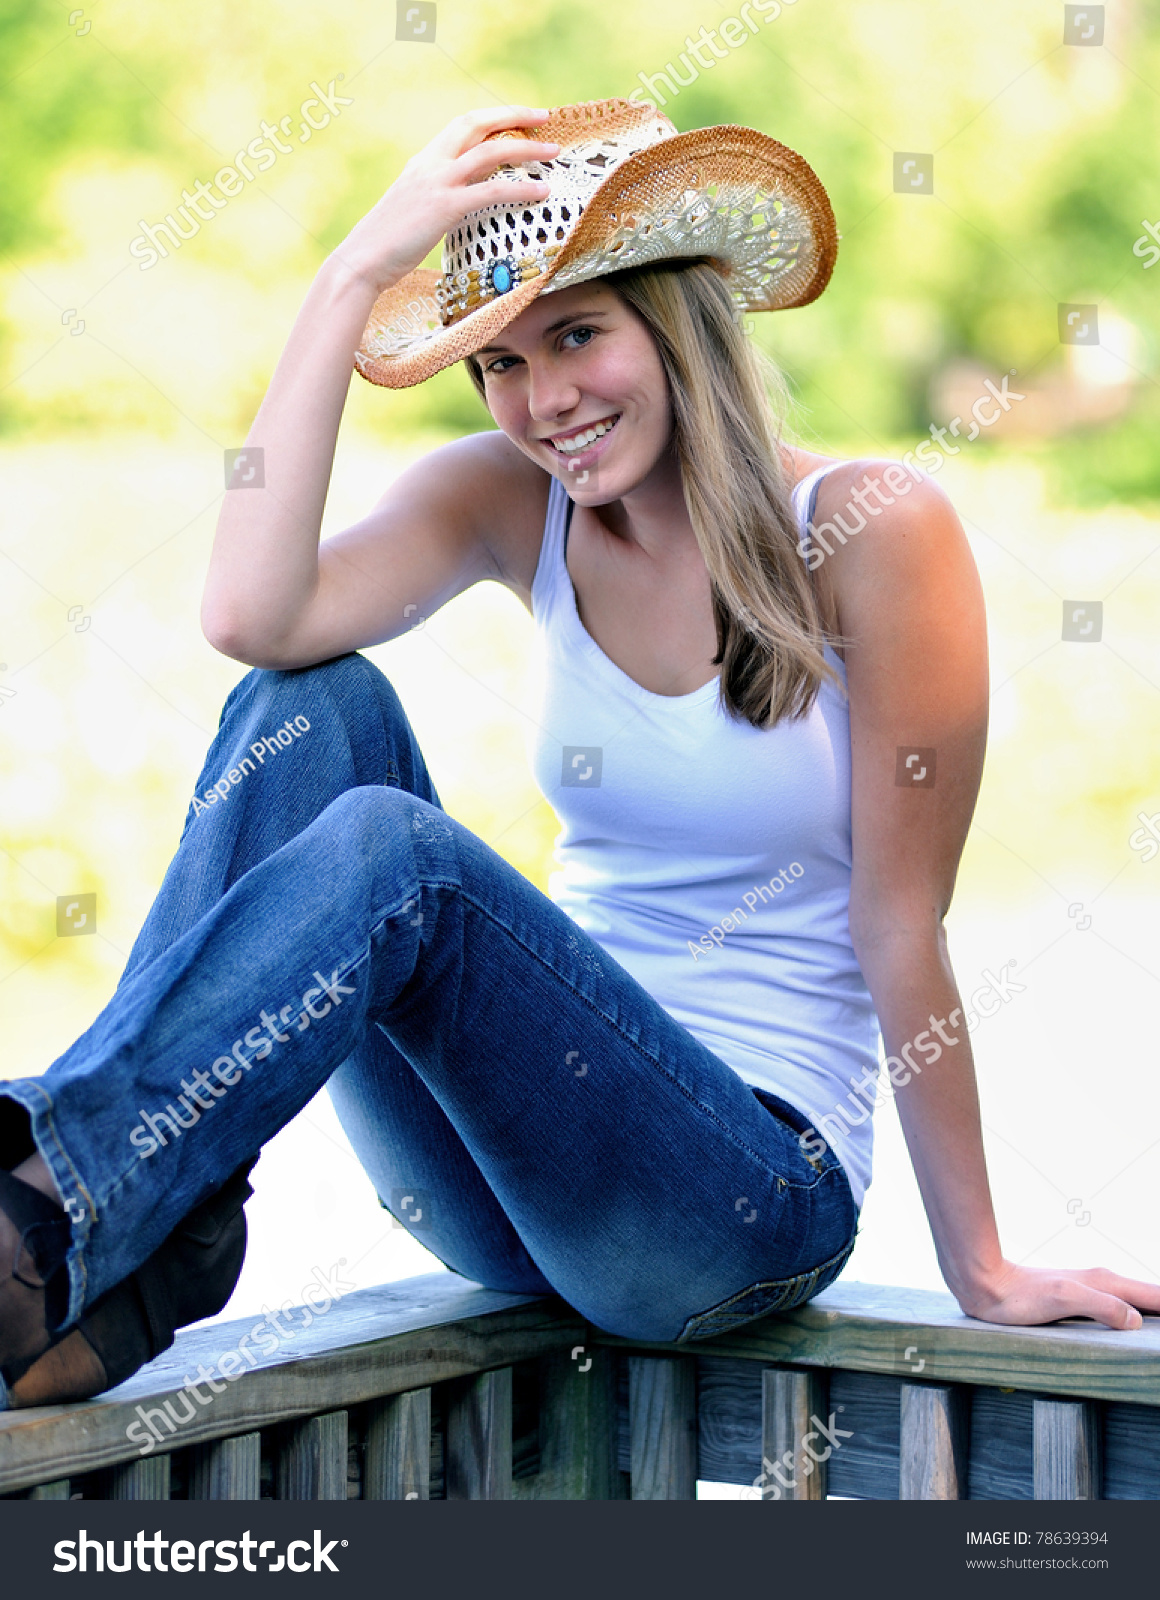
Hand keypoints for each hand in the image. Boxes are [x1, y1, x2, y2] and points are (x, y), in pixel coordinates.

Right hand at [330, 106, 560, 295]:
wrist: (362, 260)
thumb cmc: (387, 245)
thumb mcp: (414, 210)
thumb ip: (438, 198)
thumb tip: (464, 202)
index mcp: (423, 162)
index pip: (462, 127)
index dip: (492, 118)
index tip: (517, 118)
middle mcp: (430, 163)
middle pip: (475, 123)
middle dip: (512, 115)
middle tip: (543, 116)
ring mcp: (437, 183)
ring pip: (489, 152)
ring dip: (526, 148)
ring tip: (554, 151)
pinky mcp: (444, 207)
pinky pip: (491, 190)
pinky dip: (522, 188)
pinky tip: (542, 191)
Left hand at [958, 1261, 1159, 1330]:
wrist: (989, 1286)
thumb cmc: (1021, 1295)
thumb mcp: (1064, 1299)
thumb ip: (1101, 1305)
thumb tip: (1137, 1321)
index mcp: (1106, 1282)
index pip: (1155, 1295)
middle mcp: (1103, 1283)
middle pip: (1150, 1297)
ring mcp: (1092, 1291)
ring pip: (1136, 1301)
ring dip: (1153, 1312)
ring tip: (1157, 1330)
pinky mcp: (1079, 1300)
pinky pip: (1118, 1307)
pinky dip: (1135, 1316)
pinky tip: (1134, 1328)